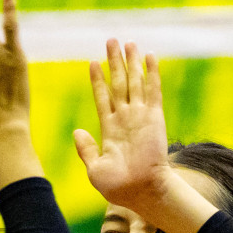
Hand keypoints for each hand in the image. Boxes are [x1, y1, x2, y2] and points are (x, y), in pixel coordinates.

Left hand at [74, 39, 176, 215]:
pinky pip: (153, 90)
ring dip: (131, 62)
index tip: (92, 62)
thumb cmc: (119, 187)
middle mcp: (125, 118)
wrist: (142, 192)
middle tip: (111, 40)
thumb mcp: (94, 168)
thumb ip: (86, 149)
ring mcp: (140, 116)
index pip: (102, 97)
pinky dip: (151, 73)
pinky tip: (149, 56)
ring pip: (135, 82)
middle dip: (115, 62)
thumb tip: (77, 131)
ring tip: (128, 42)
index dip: (98, 79)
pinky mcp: (155, 117)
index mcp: (109, 128)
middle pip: (118, 83)